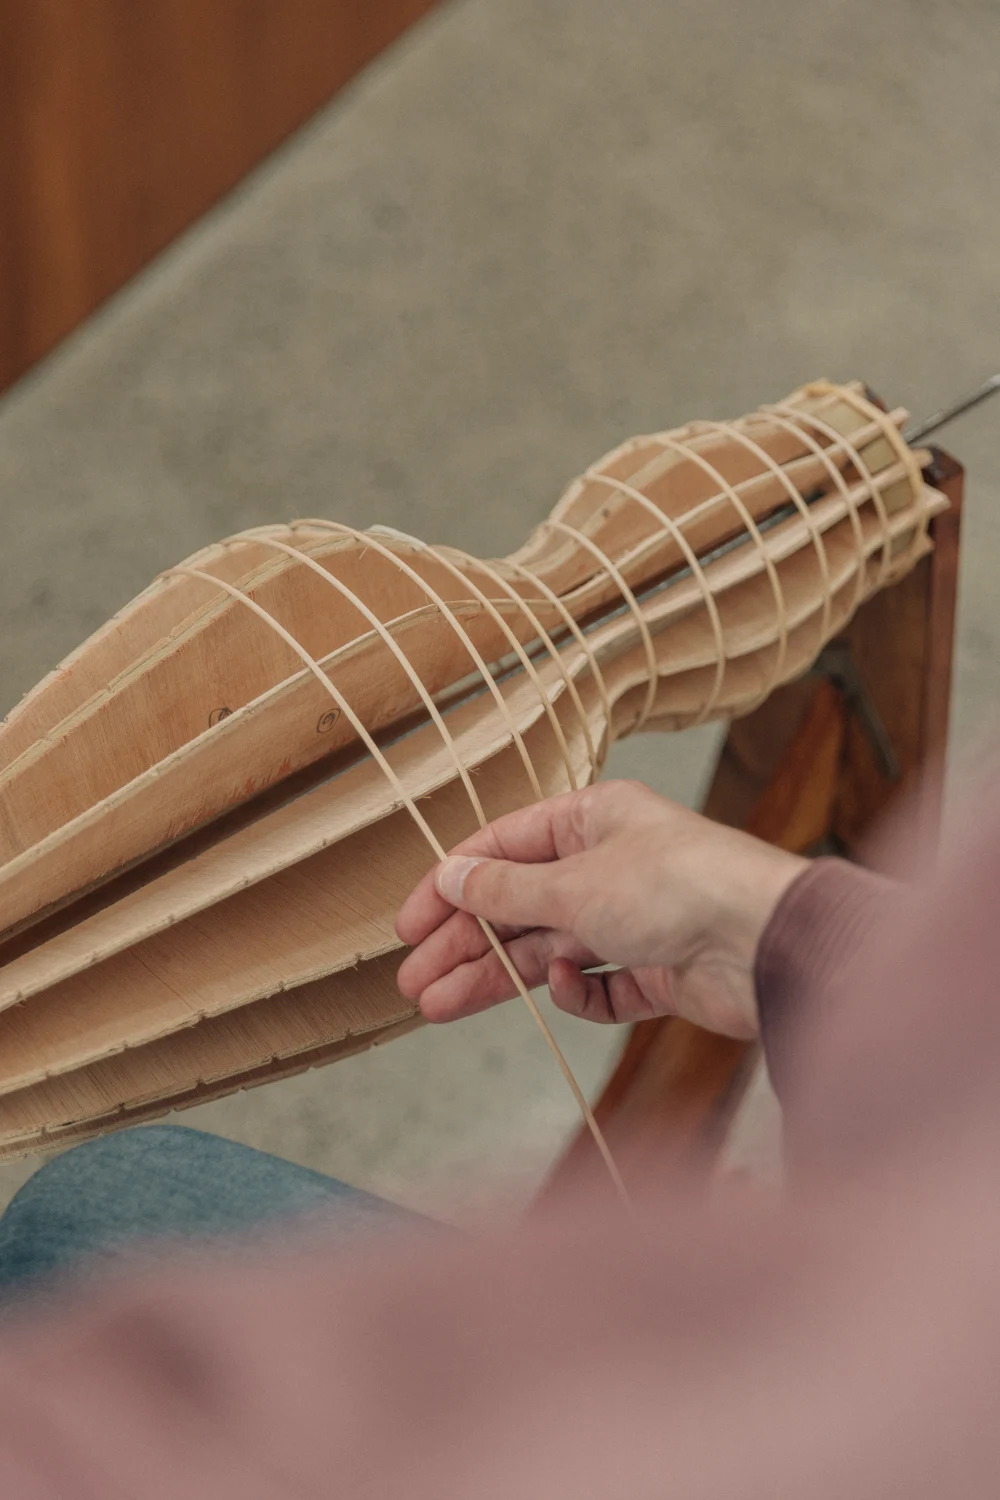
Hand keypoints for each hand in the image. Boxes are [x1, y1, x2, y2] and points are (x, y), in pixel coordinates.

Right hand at [395, 780, 805, 1038]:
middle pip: (519, 906)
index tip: (407, 926)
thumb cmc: (681, 886)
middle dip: (465, 943)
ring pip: (549, 949)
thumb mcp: (574, 883)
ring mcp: (636, 919)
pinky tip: (563, 990)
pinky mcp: (659, 969)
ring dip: (498, 977)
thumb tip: (452, 878)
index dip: (451, 886)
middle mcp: (611, 864)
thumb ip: (506, 890)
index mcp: (593, 819)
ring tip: (440, 1007)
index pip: (503, 848)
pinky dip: (579, 992)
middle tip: (415, 982)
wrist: (767, 943)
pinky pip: (602, 985)